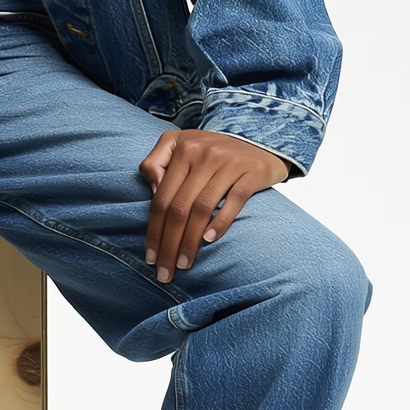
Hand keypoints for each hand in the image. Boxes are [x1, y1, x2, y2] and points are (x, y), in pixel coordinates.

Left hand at [140, 130, 287, 282]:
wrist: (259, 137)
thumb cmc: (213, 148)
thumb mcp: (180, 143)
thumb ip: (157, 162)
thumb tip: (153, 190)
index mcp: (183, 150)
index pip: (161, 198)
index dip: (153, 231)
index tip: (150, 257)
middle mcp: (204, 155)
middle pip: (179, 207)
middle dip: (168, 244)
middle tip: (165, 271)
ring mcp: (229, 163)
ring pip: (202, 208)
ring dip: (190, 241)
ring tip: (184, 264)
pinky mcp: (252, 172)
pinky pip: (234, 201)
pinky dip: (221, 222)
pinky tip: (209, 240)